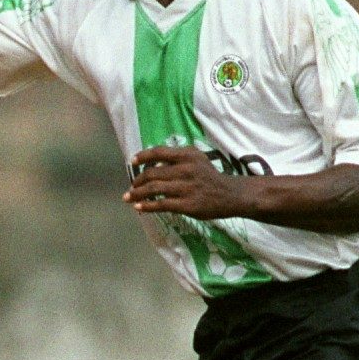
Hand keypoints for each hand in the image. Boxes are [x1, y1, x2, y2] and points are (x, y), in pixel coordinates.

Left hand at [126, 145, 255, 218]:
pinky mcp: (187, 204)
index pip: (158, 152)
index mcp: (187, 155)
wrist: (230, 194)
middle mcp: (186, 169)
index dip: (142, 157)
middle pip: (152, 173)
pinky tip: (139, 207)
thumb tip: (153, 163)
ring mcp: (186, 188)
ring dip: (137, 194)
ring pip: (154, 189)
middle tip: (131, 187)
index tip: (132, 162)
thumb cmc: (209, 176)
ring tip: (128, 197)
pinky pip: (162, 204)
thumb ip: (177, 158)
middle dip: (137, 181)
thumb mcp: (197, 159)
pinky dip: (147, 205)